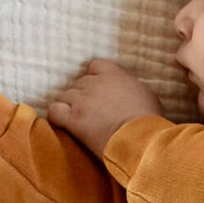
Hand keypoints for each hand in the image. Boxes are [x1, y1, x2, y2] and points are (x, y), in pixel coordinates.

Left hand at [47, 60, 166, 157]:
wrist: (139, 138)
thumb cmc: (148, 120)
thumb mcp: (148, 96)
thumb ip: (132, 89)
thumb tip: (129, 93)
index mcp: (114, 75)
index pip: (95, 65)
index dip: (94, 76)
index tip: (99, 89)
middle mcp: (95, 83)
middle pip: (78, 82)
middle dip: (82, 95)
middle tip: (90, 111)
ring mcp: (81, 100)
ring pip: (65, 95)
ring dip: (69, 105)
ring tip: (77, 120)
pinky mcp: (73, 119)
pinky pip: (55, 111)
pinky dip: (56, 116)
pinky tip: (63, 124)